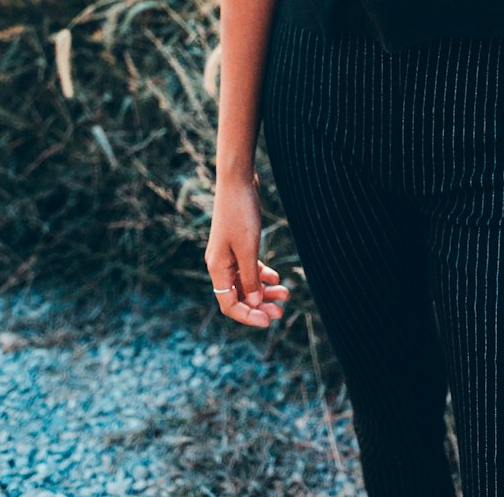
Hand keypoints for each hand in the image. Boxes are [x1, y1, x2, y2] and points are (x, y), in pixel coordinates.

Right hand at [205, 169, 290, 328]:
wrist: (238, 180)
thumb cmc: (240, 213)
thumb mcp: (248, 248)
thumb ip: (250, 277)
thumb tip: (254, 304)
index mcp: (218, 268)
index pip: (229, 304)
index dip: (248, 316)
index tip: (268, 321)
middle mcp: (220, 264)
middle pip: (239, 296)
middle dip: (260, 306)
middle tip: (281, 312)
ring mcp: (229, 254)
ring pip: (246, 282)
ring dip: (264, 291)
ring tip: (286, 294)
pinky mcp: (238, 244)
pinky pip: (249, 267)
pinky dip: (262, 274)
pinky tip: (277, 277)